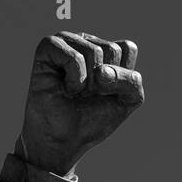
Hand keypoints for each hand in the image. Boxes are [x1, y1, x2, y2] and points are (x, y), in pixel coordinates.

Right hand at [17, 31, 143, 175]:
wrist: (64, 140)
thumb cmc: (93, 119)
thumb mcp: (127, 100)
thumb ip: (133, 82)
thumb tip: (100, 71)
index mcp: (106, 49)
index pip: (127, 48)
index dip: (121, 78)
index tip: (106, 92)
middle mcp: (86, 41)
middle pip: (112, 50)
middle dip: (104, 82)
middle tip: (87, 94)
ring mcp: (66, 40)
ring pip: (95, 52)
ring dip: (87, 83)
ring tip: (74, 92)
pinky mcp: (48, 46)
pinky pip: (74, 58)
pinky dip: (74, 80)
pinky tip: (64, 88)